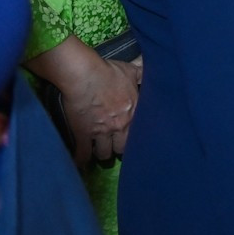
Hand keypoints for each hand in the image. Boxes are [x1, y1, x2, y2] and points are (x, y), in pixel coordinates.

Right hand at [57, 50, 139, 165]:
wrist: (85, 74)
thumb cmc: (109, 71)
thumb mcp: (132, 71)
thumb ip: (143, 75)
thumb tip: (152, 73)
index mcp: (134, 112)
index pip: (140, 134)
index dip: (136, 139)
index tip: (132, 140)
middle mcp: (121, 125)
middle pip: (122, 148)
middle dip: (118, 148)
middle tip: (113, 147)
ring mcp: (102, 132)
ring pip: (104, 153)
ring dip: (101, 153)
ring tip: (98, 153)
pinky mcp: (83, 134)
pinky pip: (83, 154)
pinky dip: (81, 160)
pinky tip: (81, 163)